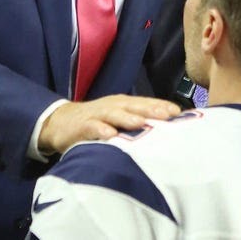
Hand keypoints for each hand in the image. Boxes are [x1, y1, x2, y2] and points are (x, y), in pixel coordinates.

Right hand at [38, 95, 180, 153]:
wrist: (60, 122)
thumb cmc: (97, 122)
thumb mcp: (118, 119)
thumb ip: (137, 123)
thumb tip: (165, 129)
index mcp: (124, 104)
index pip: (146, 104)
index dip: (162, 107)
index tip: (179, 113)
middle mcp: (113, 106)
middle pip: (134, 106)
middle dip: (151, 110)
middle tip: (167, 115)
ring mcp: (97, 115)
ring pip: (114, 114)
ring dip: (128, 118)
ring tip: (141, 123)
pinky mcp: (82, 126)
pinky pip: (92, 127)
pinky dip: (101, 130)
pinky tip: (110, 135)